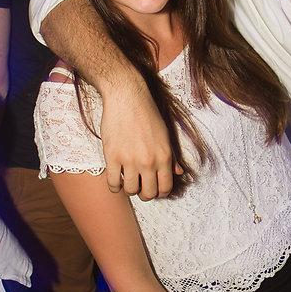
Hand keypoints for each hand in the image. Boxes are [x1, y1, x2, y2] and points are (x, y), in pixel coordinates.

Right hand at [100, 78, 181, 199]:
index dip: (160, 193)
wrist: (127, 97)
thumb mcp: (165, 134)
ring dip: (129, 189)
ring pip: (130, 190)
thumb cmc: (147, 113)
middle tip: (141, 186)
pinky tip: (116, 180)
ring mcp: (129, 160)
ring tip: (128, 180)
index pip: (165, 187)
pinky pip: (113, 183)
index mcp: (164, 156)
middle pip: (148, 193)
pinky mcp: (112, 157)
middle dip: (145, 194)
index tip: (155, 190)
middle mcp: (149, 161)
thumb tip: (178, 172)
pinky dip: (115, 186)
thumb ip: (172, 157)